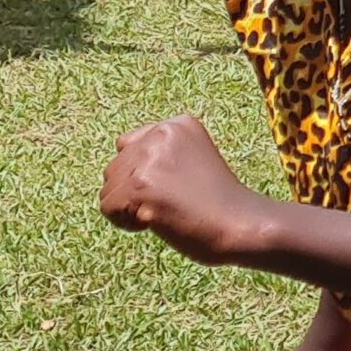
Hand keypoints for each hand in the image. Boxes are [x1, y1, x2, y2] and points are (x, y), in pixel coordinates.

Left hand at [99, 115, 262, 265]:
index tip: (173, 190)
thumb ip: (158, 157)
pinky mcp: (140, 186)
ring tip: (163, 213)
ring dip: (128, 208)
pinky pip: (108, 206)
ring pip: (109, 188)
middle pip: (115, 167)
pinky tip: (154, 223)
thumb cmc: (221, 205)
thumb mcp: (193, 162)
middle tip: (170, 205)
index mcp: (177, 125)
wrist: (242, 225)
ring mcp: (149, 159)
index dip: (143, 175)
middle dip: (133, 192)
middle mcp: (160, 134)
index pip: (129, 146)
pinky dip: (125, 222)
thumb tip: (114, 172)